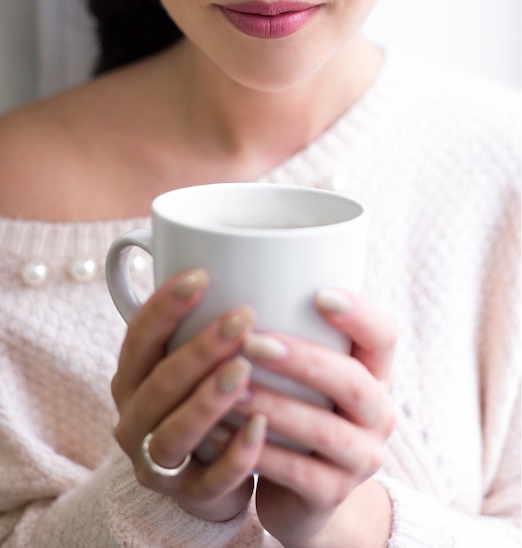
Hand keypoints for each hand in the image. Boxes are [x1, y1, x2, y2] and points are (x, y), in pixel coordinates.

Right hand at [111, 269, 266, 521]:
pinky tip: (262, 426)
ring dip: (208, 401)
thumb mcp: (191, 361)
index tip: (202, 274)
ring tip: (245, 370)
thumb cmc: (202, 397)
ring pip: (174, 435)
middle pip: (158, 385)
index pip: (139, 338)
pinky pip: (212, 481)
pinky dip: (236, 456)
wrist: (207, 471)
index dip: (165, 305)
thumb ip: (202, 322)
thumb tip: (244, 258)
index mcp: (132, 378)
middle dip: (198, 349)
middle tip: (243, 318)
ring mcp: (158, 463)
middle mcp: (135, 420)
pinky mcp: (191, 496)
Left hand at [237, 288, 395, 546]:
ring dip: (275, 405)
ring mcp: (361, 457)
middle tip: (253, 342)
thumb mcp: (306, 372)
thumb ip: (292, 333)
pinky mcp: (332, 494)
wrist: (304, 487)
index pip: (384, 336)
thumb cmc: (299, 408)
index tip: (319, 293)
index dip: (359, 315)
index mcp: (373, 372)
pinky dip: (258, 451)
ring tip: (233, 386)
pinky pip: (296, 473)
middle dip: (303, 360)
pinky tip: (223, 432)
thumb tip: (240, 274)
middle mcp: (378, 413)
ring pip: (324, 430)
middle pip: (353, 382)